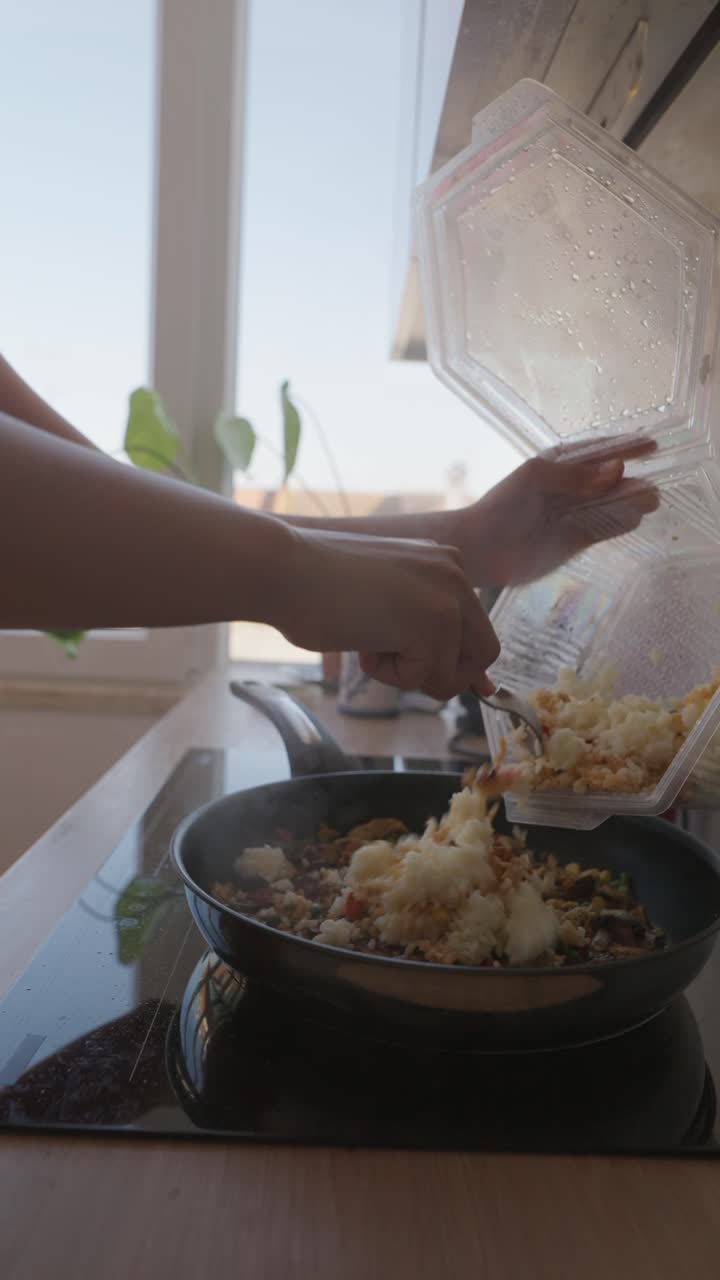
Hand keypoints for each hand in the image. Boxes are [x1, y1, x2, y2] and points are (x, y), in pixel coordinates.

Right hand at [277, 528, 498, 699]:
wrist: (283, 570)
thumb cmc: (316, 587)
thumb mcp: (384, 601)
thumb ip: (421, 625)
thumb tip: (473, 682)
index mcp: (444, 561)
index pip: (476, 627)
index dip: (458, 661)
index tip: (442, 680)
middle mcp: (455, 573)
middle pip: (484, 652)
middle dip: (444, 675)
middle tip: (397, 666)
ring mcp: (447, 598)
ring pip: (453, 672)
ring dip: (409, 674)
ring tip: (368, 642)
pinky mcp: (433, 625)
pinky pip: (423, 678)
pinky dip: (388, 674)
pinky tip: (361, 642)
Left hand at [453, 439, 659, 586]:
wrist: (483, 547)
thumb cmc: (503, 505)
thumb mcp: (536, 478)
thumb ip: (576, 475)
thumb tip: (617, 468)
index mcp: (559, 464)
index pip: (599, 451)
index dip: (625, 447)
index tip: (651, 445)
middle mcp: (571, 487)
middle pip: (610, 480)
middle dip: (632, 481)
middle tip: (651, 486)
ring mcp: (575, 513)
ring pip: (612, 504)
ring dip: (631, 502)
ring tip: (650, 501)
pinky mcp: (577, 538)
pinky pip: (605, 527)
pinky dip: (621, 523)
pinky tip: (635, 518)